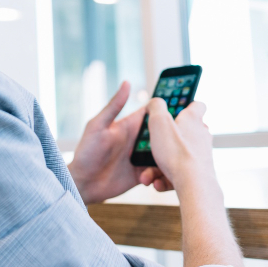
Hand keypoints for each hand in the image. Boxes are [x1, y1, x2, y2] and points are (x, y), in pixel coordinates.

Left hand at [68, 81, 173, 204]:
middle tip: (184, 140)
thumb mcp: (98, 126)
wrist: (83, 184)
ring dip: (169, 157)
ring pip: (164, 154)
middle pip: (163, 134)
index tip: (182, 109)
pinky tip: (156, 178)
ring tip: (169, 162)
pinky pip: (159, 172)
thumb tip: (126, 82)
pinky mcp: (143, 174)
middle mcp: (138, 140)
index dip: (167, 110)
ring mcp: (141, 157)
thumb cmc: (86, 152)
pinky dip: (162, 174)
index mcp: (130, 125)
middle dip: (175, 136)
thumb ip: (114, 106)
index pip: (153, 113)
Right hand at [146, 98, 214, 192]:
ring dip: (157, 166)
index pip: (196, 106)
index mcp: (193, 120)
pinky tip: (156, 183)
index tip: (174, 110)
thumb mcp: (159, 122)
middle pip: (180, 134)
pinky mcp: (198, 173)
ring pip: (174, 157)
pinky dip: (165, 178)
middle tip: (149, 148)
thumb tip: (155, 102)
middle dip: (161, 143)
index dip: (186, 105)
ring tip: (147, 175)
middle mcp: (200, 136)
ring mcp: (200, 155)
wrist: (193, 185)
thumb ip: (155, 107)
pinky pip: (177, 173)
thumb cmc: (177, 153)